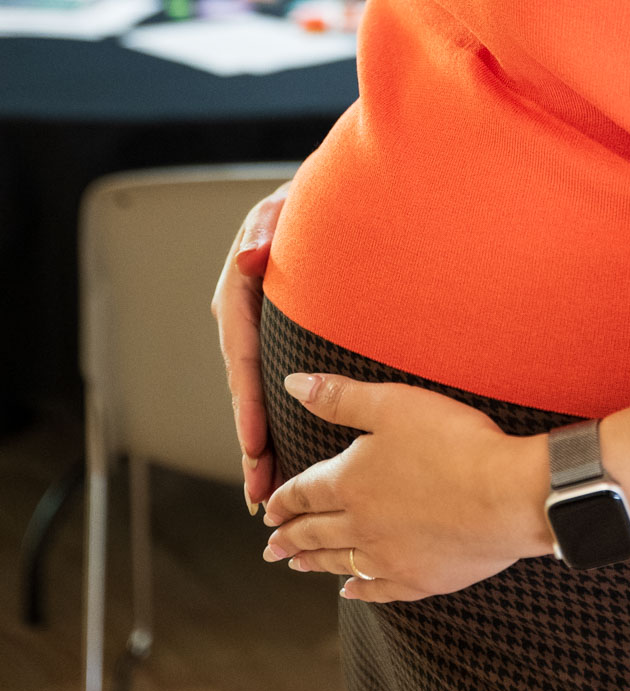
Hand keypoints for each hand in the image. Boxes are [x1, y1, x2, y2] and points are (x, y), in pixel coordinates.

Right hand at [211, 181, 292, 510]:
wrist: (329, 196)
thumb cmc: (307, 203)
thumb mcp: (285, 209)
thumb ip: (267, 230)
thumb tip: (250, 254)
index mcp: (240, 290)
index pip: (242, 357)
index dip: (247, 407)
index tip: (255, 447)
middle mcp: (242, 315)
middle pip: (246, 388)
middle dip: (253, 443)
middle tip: (262, 494)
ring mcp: (258, 327)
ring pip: (259, 392)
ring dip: (264, 440)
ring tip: (272, 491)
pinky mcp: (277, 334)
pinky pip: (275, 382)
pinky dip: (278, 420)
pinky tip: (289, 453)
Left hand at [259, 372, 552, 601]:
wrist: (505, 495)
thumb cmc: (452, 442)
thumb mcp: (393, 404)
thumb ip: (340, 397)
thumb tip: (292, 385)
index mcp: (350, 481)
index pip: (305, 492)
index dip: (283, 499)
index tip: (268, 509)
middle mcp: (361, 524)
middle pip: (315, 532)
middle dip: (289, 536)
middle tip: (270, 546)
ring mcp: (389, 556)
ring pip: (339, 562)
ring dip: (314, 562)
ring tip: (296, 565)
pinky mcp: (419, 577)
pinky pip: (377, 589)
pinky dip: (358, 590)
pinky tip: (349, 591)